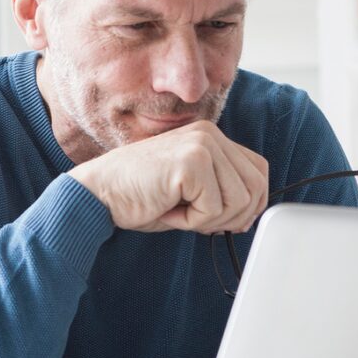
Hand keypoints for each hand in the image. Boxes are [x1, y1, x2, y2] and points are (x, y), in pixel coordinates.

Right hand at [69, 120, 268, 233]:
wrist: (98, 194)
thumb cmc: (139, 196)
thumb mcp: (190, 190)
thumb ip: (222, 192)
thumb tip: (252, 215)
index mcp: (211, 137)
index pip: (258, 171)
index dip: (251, 203)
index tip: (226, 221)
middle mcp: (210, 135)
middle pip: (255, 188)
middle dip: (232, 217)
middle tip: (198, 221)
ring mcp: (202, 146)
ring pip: (239, 201)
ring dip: (209, 220)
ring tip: (177, 211)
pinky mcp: (191, 163)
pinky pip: (213, 209)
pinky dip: (191, 222)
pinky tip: (167, 210)